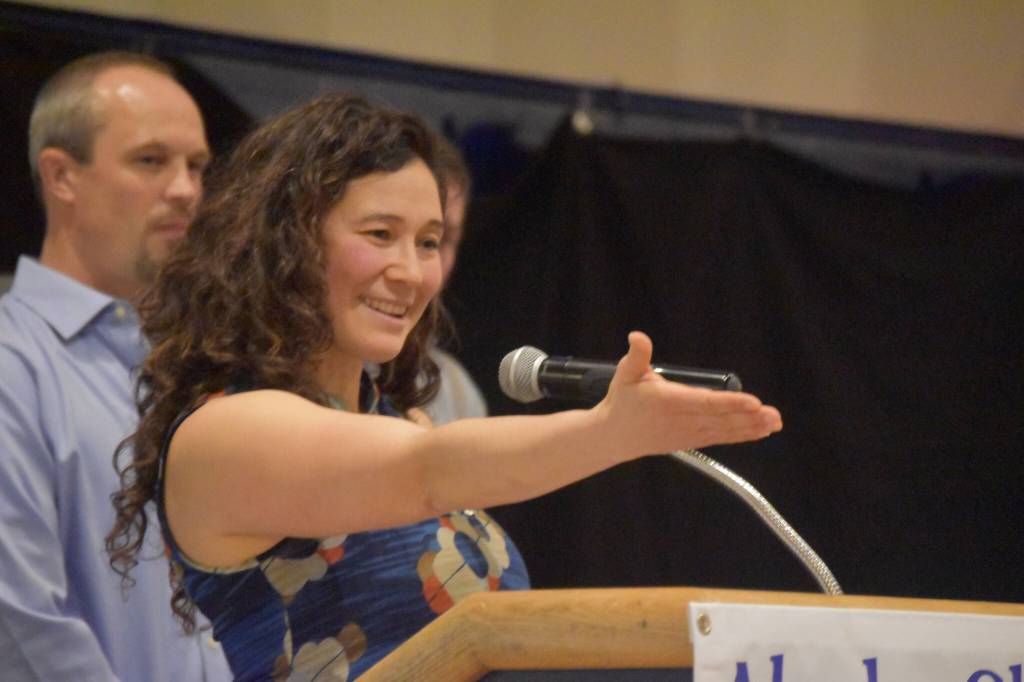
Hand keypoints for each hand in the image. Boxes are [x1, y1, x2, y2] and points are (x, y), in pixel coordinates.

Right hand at [596, 331, 781, 456]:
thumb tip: (637, 336)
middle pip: (720, 419)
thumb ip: (636, 356)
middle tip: (772, 414)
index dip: (729, 402)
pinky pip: (721, 438)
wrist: (614, 436)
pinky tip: (761, 431)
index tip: (752, 402)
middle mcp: (681, 420)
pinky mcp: (693, 440)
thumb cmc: (623, 401)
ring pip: (724, 431)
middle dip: (748, 417)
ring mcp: (688, 433)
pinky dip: (742, 435)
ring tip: (774, 422)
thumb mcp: (625, 374)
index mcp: (668, 402)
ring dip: (750, 427)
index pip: (703, 402)